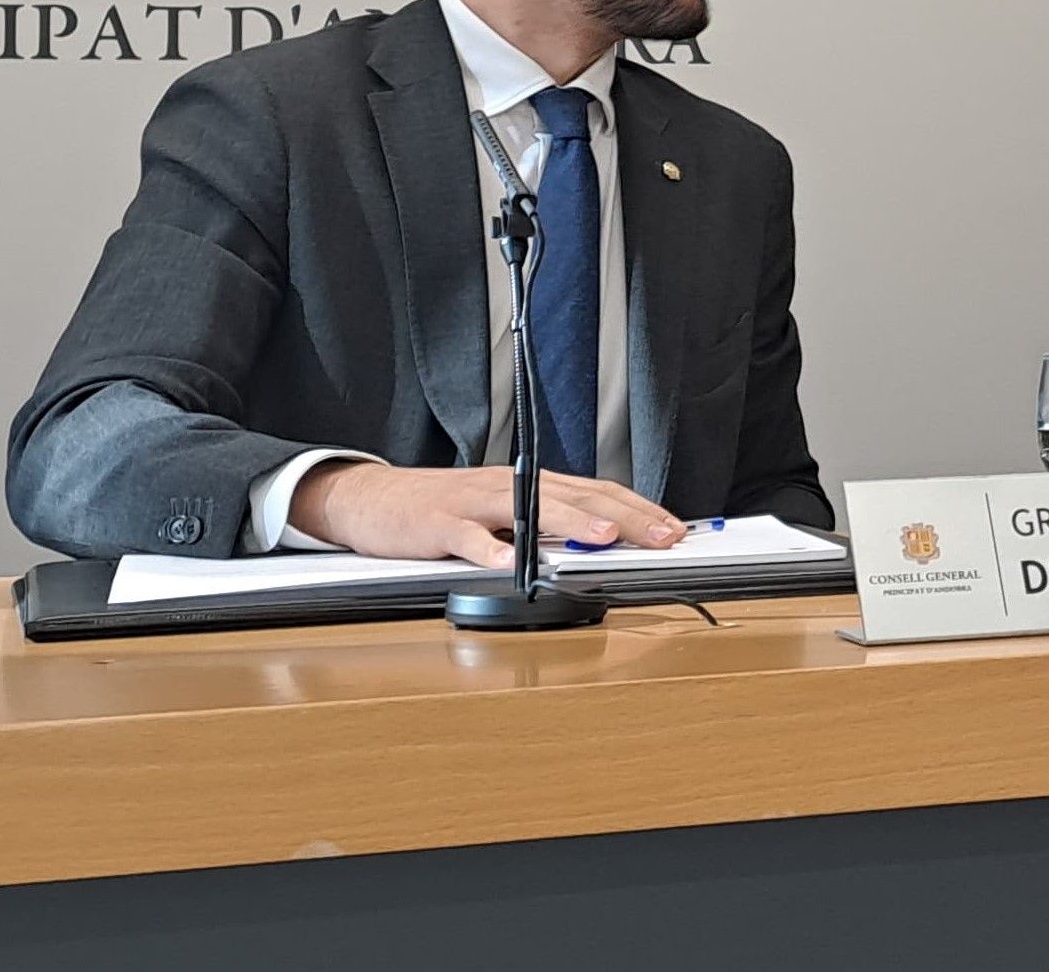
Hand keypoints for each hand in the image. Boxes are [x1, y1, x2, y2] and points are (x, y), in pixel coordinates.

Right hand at [291, 463, 684, 567]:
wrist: (375, 500)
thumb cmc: (444, 510)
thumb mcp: (503, 511)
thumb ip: (546, 524)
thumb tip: (601, 545)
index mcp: (531, 484)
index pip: (597, 492)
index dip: (638, 509)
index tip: (674, 528)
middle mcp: (511, 486)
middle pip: (577, 498)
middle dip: (625, 519)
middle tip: (662, 537)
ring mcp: (476, 503)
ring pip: (532, 510)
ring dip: (571, 525)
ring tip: (604, 541)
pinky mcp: (440, 524)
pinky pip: (469, 538)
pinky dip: (490, 550)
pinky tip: (509, 565)